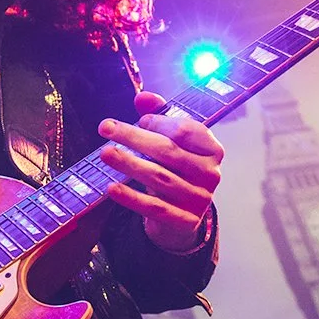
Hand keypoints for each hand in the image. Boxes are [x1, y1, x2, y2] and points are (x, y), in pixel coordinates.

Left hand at [98, 91, 223, 252]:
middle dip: (134, 137)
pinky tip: (112, 187)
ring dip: (129, 164)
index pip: (184, 130)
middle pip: (168, 151)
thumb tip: (143, 97)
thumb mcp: (173, 140)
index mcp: (212, 149)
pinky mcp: (185, 221)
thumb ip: (159, 115)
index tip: (139, 120)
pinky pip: (154, 207)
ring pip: (159, 178)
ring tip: (105, 153)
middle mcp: (211, 174)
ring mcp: (199, 199)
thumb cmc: (177, 168)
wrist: (183, 213)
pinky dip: (131, 197)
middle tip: (105, 128)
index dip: (158, 122)